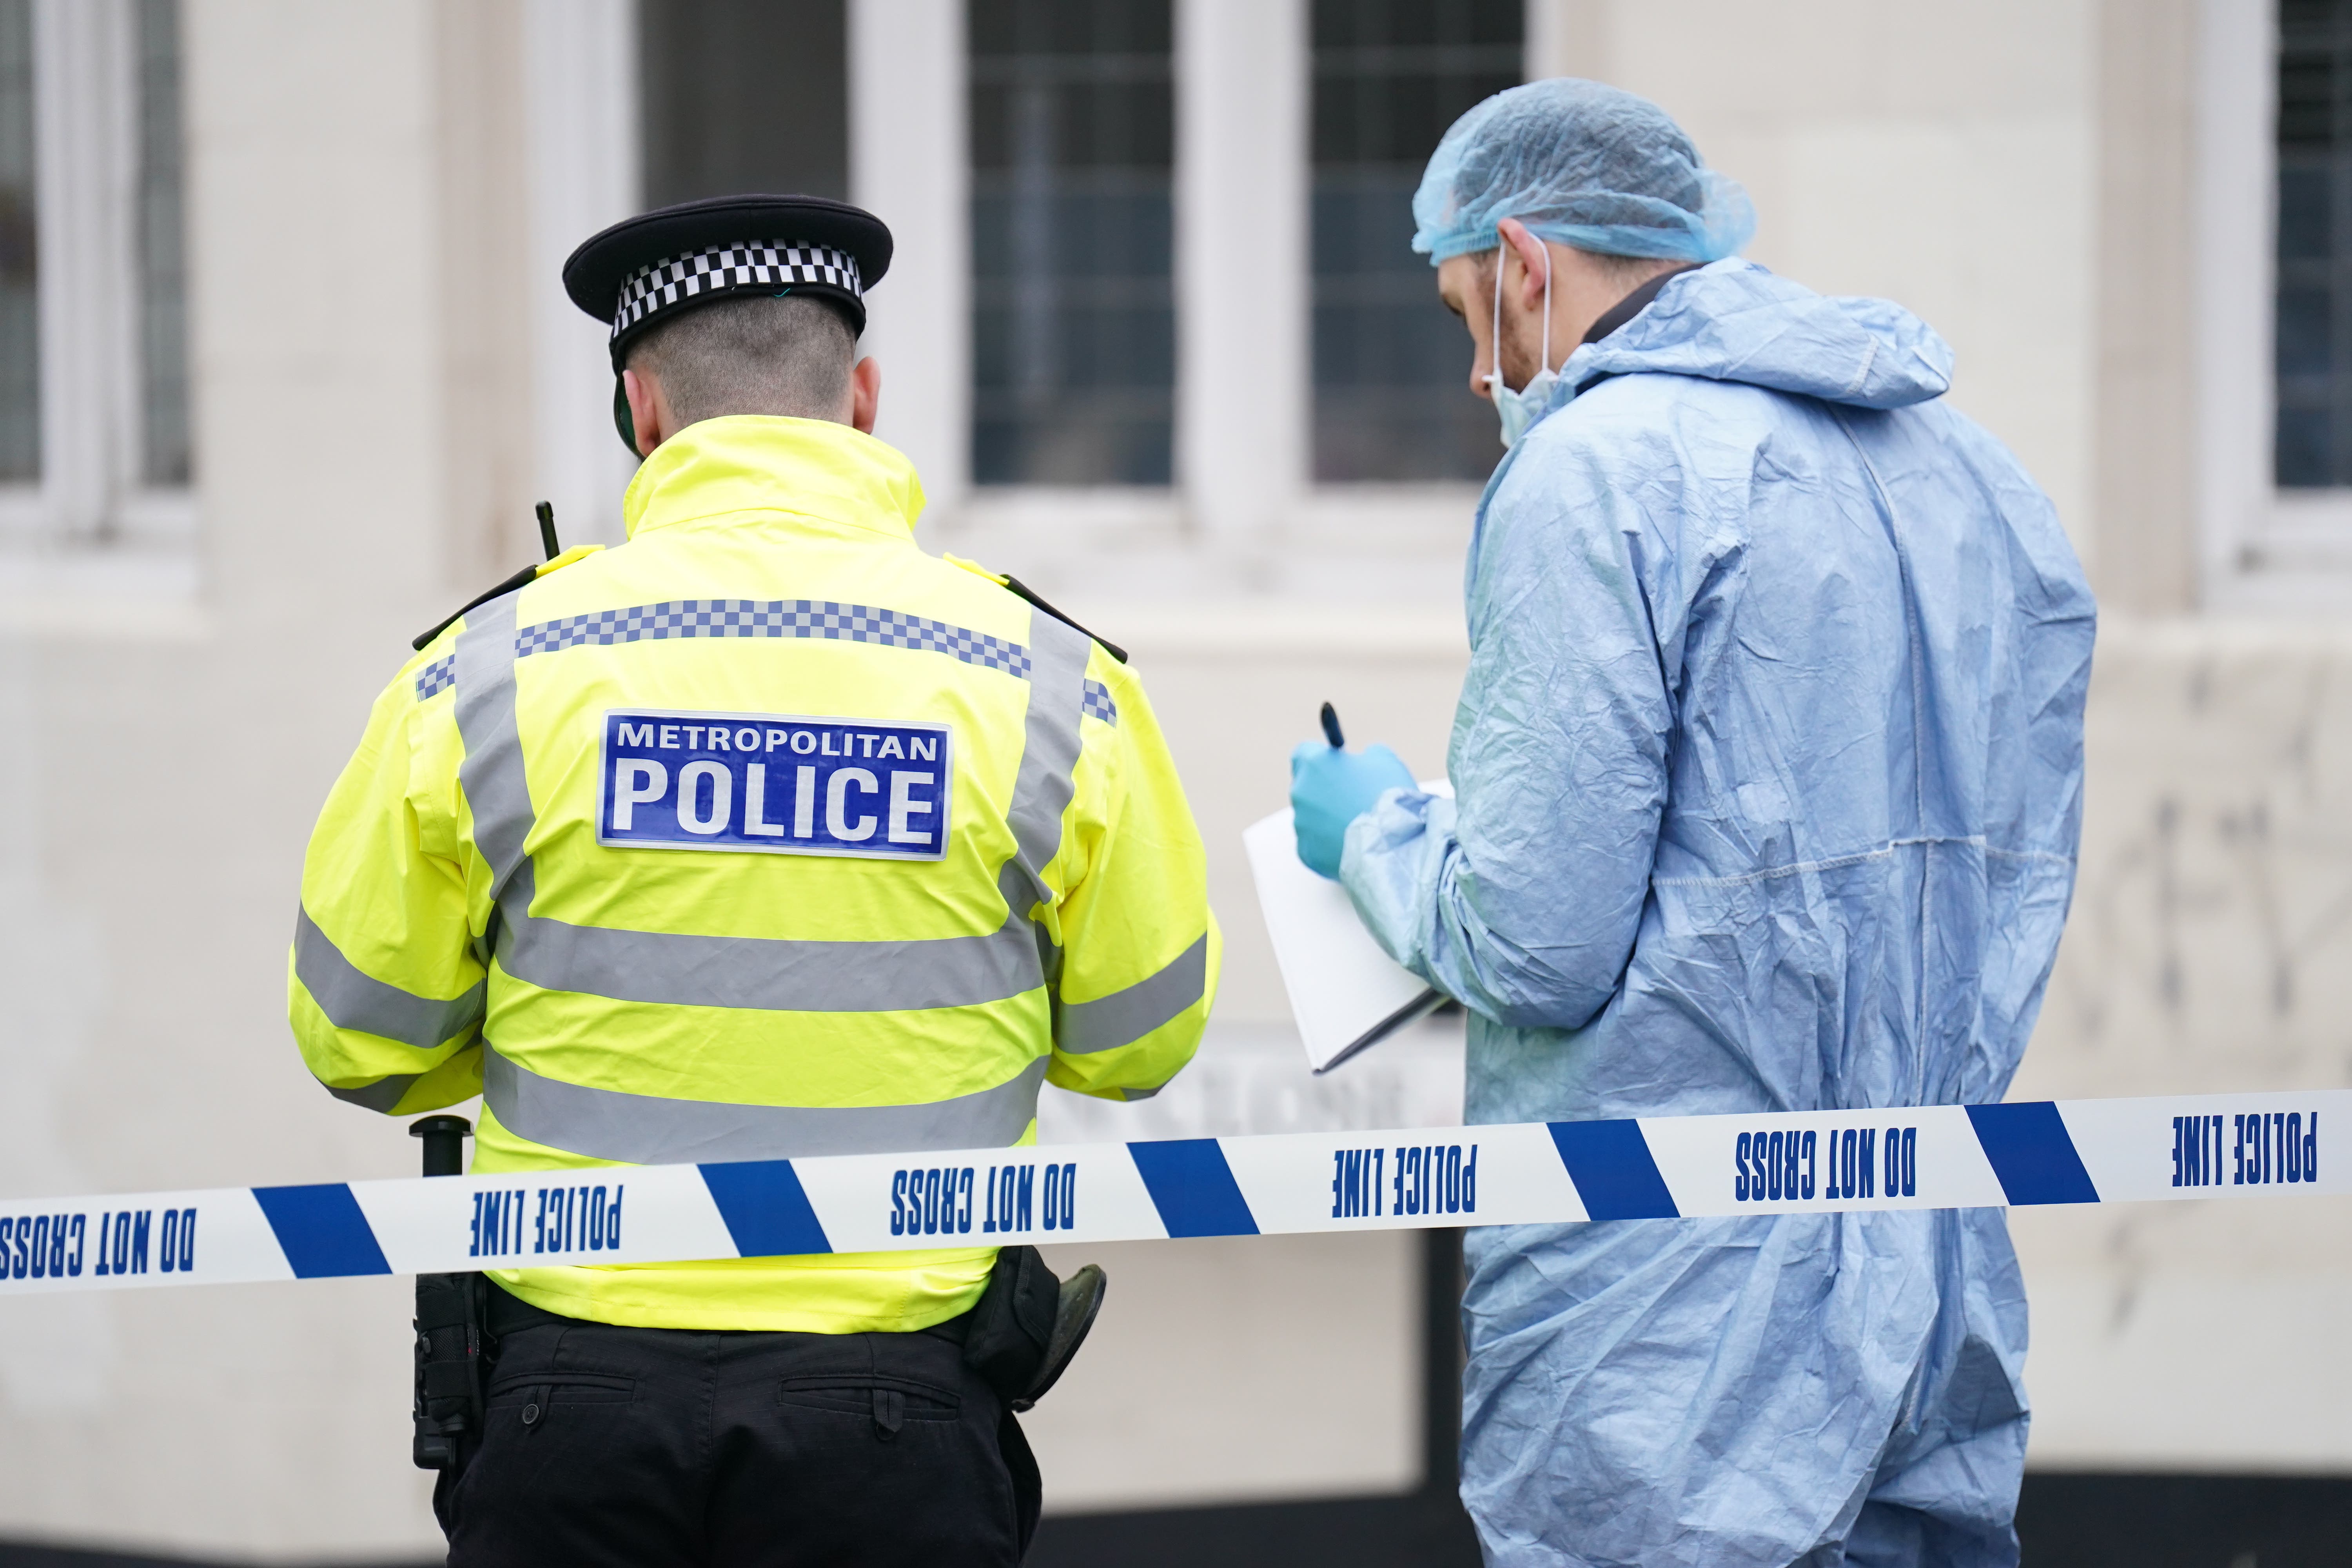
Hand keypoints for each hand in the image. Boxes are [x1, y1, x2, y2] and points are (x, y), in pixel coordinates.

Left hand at [1290, 739, 1415, 878]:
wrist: (1393, 846)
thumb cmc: (1390, 797)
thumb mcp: (1385, 762)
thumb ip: (1367, 754)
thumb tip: (1362, 760)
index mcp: (1315, 764)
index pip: (1302, 753)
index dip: (1321, 761)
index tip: (1336, 769)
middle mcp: (1300, 792)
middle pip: (1306, 787)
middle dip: (1325, 792)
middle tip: (1352, 800)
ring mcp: (1300, 824)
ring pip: (1310, 818)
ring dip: (1327, 820)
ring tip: (1358, 827)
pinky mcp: (1305, 852)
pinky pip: (1314, 844)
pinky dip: (1329, 845)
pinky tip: (1352, 846)